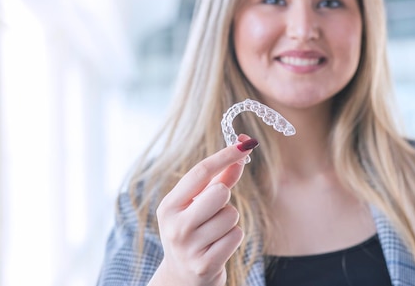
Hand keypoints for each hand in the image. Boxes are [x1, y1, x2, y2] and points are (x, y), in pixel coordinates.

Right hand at [149, 134, 257, 285]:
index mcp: (169, 205)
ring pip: (231, 215)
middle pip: (219, 192)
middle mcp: (175, 225)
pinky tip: (218, 247)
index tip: (245, 143)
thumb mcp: (198, 205)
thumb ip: (220, 179)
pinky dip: (232, 238)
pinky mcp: (204, 264)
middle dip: (224, 198)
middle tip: (213, 211)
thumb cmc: (193, 232)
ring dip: (229, 222)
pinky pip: (236, 236)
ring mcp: (188, 246)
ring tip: (214, 233)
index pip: (200, 172)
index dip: (225, 155)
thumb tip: (242, 150)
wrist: (182, 277)